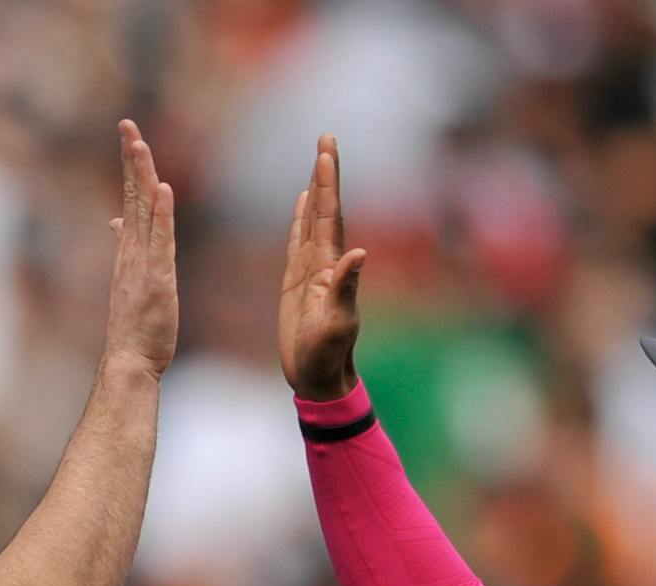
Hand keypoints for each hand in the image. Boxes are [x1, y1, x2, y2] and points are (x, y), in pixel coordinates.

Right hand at [101, 119, 177, 380]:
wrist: (130, 359)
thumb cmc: (134, 325)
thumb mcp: (132, 278)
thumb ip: (128, 246)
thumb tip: (117, 221)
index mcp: (130, 249)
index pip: (132, 199)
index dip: (131, 166)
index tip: (130, 135)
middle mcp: (133, 251)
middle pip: (134, 195)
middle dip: (131, 158)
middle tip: (127, 123)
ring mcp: (144, 264)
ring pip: (145, 212)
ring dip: (143, 176)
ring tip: (140, 144)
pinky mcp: (158, 279)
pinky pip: (161, 241)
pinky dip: (162, 214)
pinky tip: (163, 190)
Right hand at [278, 132, 366, 400]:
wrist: (317, 378)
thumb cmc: (329, 355)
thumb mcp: (339, 323)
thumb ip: (347, 288)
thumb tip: (360, 254)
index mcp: (333, 267)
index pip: (329, 214)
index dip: (328, 181)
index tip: (326, 149)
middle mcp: (325, 262)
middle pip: (323, 208)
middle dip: (324, 173)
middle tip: (325, 137)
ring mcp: (311, 271)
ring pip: (311, 221)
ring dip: (313, 191)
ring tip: (316, 161)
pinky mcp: (296, 283)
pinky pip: (297, 242)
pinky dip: (299, 220)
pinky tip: (300, 204)